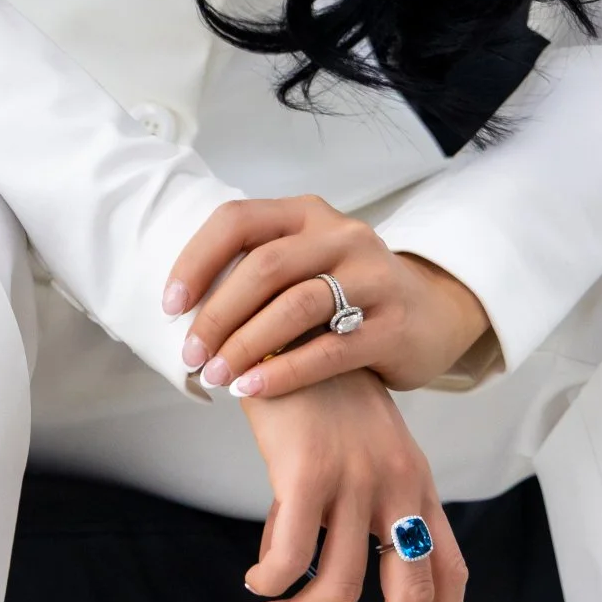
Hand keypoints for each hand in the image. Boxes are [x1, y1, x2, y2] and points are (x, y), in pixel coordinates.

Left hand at [163, 193, 490, 397]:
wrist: (432, 312)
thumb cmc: (348, 292)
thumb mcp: (308, 262)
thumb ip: (261, 269)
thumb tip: (184, 307)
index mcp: (308, 213)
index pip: (238, 220)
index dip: (197, 260)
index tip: (170, 304)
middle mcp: (342, 235)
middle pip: (265, 267)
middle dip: (217, 313)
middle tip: (190, 354)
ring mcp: (373, 277)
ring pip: (295, 306)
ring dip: (246, 345)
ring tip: (216, 376)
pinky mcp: (393, 325)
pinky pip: (329, 350)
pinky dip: (284, 372)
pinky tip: (254, 388)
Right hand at [239, 370, 467, 601]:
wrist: (287, 323)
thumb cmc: (319, 388)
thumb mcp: (357, 446)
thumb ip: (354, 504)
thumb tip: (314, 574)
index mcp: (417, 481)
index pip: (449, 567)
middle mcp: (398, 483)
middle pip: (411, 594)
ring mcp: (356, 477)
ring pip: (338, 588)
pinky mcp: (307, 471)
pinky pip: (288, 557)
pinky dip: (270, 585)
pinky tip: (255, 582)